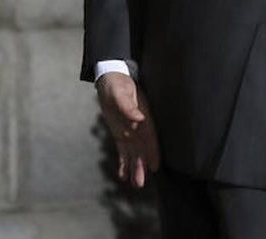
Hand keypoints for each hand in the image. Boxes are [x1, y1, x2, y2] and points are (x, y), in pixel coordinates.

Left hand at [96, 72, 160, 187]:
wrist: (111, 79)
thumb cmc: (117, 84)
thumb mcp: (121, 93)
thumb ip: (128, 106)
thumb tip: (140, 119)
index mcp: (143, 118)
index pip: (149, 138)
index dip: (152, 152)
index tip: (154, 167)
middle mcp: (138, 127)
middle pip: (142, 150)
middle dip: (141, 166)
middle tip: (140, 184)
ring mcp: (130, 131)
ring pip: (134, 153)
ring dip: (134, 168)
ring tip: (135, 184)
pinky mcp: (120, 133)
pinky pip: (123, 151)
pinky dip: (123, 162)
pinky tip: (123, 175)